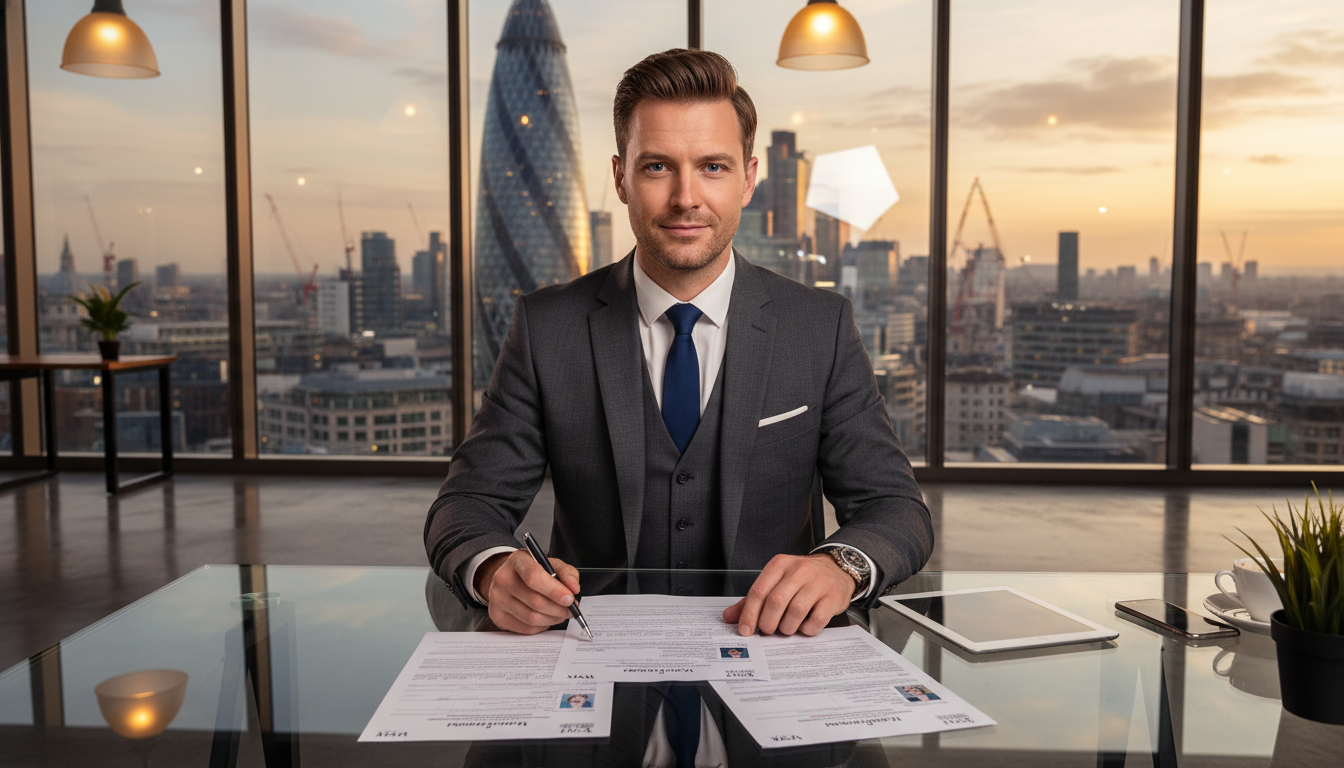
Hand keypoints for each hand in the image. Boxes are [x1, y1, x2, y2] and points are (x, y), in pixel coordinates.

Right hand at [475, 549, 580, 634]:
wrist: (508, 578)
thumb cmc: (533, 571)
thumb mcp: (551, 564)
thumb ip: (566, 573)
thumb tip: (574, 589)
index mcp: (517, 561)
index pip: (534, 577)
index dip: (554, 590)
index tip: (570, 598)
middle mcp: (502, 579)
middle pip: (535, 601)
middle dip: (558, 608)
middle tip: (570, 609)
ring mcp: (497, 599)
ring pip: (531, 618)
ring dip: (552, 619)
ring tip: (560, 613)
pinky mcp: (497, 616)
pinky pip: (526, 628)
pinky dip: (541, 626)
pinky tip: (545, 617)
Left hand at [722, 553, 854, 636]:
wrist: (836, 569)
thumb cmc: (802, 578)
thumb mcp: (777, 581)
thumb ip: (754, 599)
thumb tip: (729, 616)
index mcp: (779, 564)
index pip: (759, 591)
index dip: (749, 614)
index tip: (745, 630)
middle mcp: (799, 570)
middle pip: (776, 601)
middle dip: (768, 622)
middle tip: (767, 630)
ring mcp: (818, 583)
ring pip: (796, 611)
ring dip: (787, 627)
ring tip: (786, 628)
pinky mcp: (833, 597)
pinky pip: (816, 620)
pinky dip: (807, 629)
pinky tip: (804, 626)